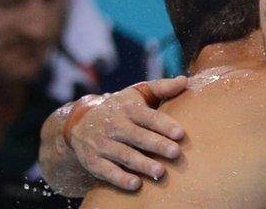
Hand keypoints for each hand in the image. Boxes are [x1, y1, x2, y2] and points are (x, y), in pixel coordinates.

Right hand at [66, 76, 186, 189]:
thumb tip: (185, 80)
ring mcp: (102, 144)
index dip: (164, 124)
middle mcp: (114, 125)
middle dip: (156, 144)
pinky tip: (136, 184)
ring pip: (124, 155)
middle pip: (137, 136)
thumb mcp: (137, 94)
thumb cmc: (120, 108)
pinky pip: (107, 171)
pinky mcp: (93, 161)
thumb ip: (162, 88)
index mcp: (128, 109)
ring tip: (160, 172)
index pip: (147, 116)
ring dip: (142, 164)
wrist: (80, 122)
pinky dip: (120, 178)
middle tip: (176, 153)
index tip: (180, 133)